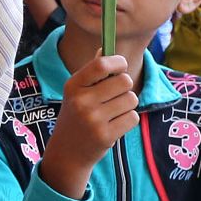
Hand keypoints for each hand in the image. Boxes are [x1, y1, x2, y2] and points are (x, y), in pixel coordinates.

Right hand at [41, 54, 138, 197]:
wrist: (67, 152)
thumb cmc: (76, 116)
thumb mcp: (76, 93)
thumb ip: (92, 72)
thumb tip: (106, 48)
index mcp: (73, 86)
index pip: (101, 65)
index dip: (118, 62)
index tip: (121, 67)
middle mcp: (81, 101)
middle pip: (124, 81)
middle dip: (125, 87)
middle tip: (115, 96)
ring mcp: (93, 119)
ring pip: (131, 100)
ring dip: (127, 105)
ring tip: (112, 113)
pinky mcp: (105, 135)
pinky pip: (133, 117)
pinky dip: (128, 120)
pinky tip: (114, 125)